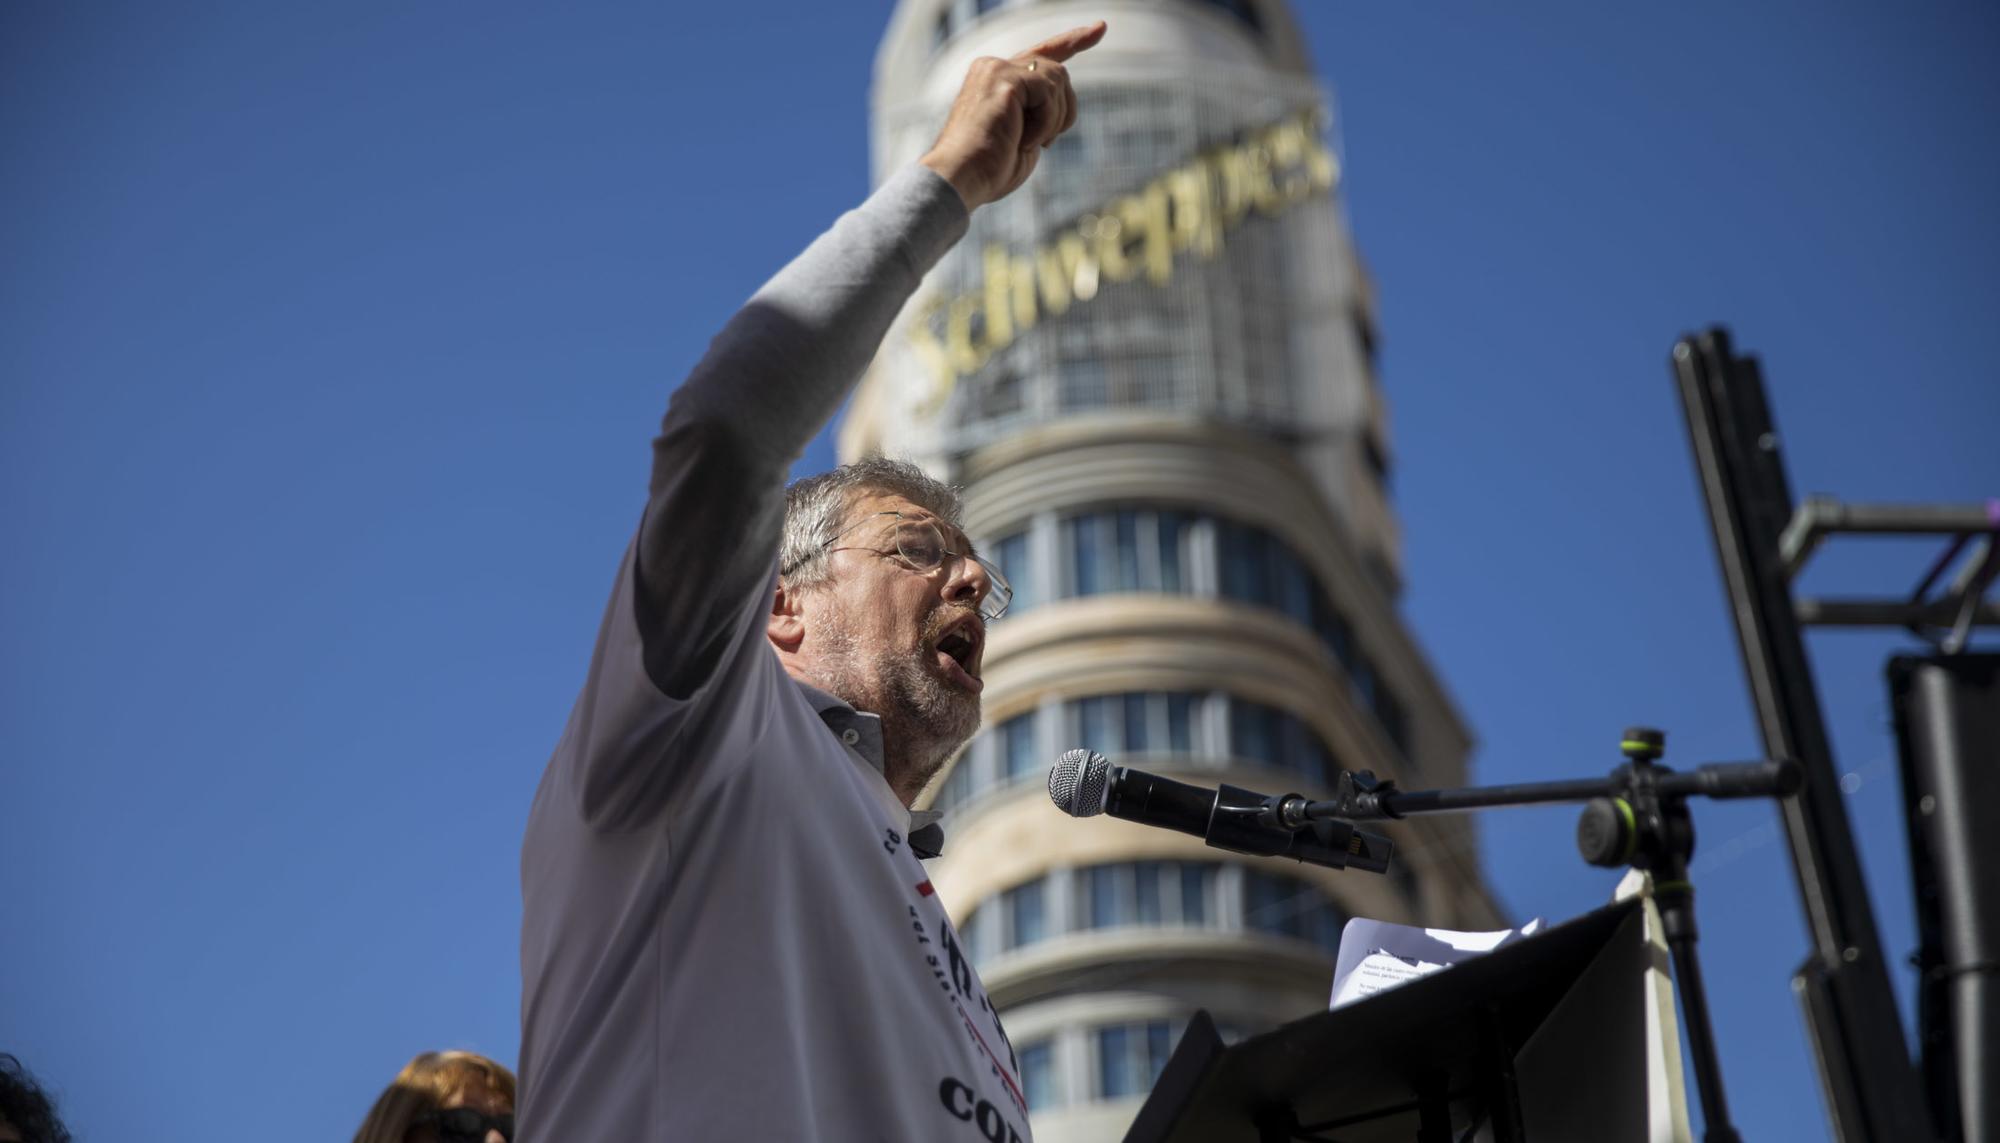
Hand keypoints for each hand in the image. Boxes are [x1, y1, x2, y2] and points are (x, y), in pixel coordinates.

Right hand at [919, 21, 1106, 210]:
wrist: (960, 179)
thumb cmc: (988, 170)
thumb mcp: (1023, 139)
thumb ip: (1040, 116)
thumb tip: (1063, 110)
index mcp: (997, 80)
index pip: (1042, 53)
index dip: (1073, 41)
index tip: (1100, 28)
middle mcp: (994, 67)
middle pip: (1059, 72)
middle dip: (1064, 111)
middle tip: (1042, 144)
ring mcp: (997, 69)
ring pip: (1058, 79)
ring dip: (1053, 120)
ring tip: (1026, 142)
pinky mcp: (1003, 77)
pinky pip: (1048, 92)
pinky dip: (1045, 123)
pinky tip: (1023, 140)